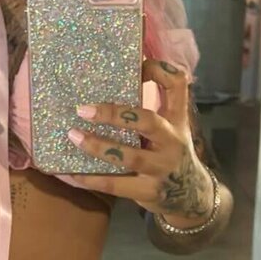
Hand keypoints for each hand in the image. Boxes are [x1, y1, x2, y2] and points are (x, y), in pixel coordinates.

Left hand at [65, 59, 214, 223]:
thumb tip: (109, 81)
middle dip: (115, 114)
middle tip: (83, 110)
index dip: (158, 70)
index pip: (177, 84)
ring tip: (73, 136)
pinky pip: (115, 185)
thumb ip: (149, 108)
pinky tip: (70, 173)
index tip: (137, 64)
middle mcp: (172, 141)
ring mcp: (161, 168)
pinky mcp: (148, 191)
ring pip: (129, 156)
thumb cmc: (169, 153)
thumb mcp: (170, 128)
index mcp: (176, 119)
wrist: (190, 195)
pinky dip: (90, 179)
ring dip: (97, 146)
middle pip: (148, 121)